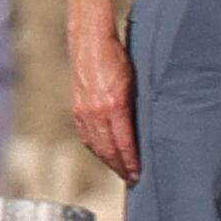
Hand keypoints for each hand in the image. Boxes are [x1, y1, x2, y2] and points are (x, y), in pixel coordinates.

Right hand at [70, 31, 139, 182]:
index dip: (131, 161)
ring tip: (120, 169)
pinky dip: (96, 148)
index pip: (123, 143)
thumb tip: (143, 129)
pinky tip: (103, 153)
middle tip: (132, 178)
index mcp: (114, 105)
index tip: (138, 173)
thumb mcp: (134, 81)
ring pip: (96, 145)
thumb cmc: (117, 57)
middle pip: (108, 149)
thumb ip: (135, 107)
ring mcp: (84, 111)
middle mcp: (96, 112)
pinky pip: (86, 136)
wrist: (90, 42)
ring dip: (108, 160)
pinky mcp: (77, 109)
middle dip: (120, 166)